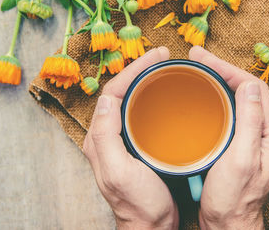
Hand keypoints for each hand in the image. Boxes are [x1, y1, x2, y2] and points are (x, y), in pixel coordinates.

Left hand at [83, 47, 178, 229]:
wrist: (150, 224)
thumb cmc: (138, 203)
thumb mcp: (118, 171)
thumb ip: (106, 136)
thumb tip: (107, 99)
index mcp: (100, 137)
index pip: (113, 92)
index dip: (133, 70)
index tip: (156, 56)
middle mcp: (109, 134)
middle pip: (121, 91)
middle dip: (140, 69)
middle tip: (162, 56)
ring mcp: (124, 138)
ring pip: (132, 99)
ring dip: (146, 80)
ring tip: (165, 68)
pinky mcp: (139, 144)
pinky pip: (143, 113)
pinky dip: (154, 98)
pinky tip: (167, 95)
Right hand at [189, 46, 268, 229]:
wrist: (228, 223)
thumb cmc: (234, 198)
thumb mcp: (242, 159)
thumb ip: (249, 122)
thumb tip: (249, 86)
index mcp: (268, 133)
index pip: (254, 88)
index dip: (230, 70)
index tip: (206, 60)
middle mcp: (261, 132)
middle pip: (244, 90)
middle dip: (221, 70)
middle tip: (197, 58)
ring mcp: (248, 138)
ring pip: (235, 99)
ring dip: (217, 82)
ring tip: (197, 69)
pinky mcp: (234, 145)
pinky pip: (226, 113)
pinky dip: (213, 99)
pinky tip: (200, 97)